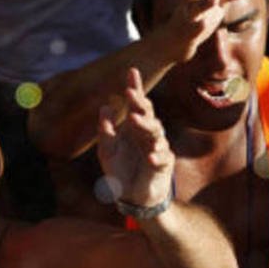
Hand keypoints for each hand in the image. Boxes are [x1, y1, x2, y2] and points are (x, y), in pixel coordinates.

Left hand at [97, 68, 174, 206]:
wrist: (132, 196)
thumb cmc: (120, 170)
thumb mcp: (107, 151)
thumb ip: (105, 131)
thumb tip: (104, 107)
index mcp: (134, 127)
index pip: (136, 104)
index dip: (134, 88)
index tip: (131, 71)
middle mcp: (147, 133)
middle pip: (147, 114)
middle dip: (139, 103)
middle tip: (130, 93)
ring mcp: (157, 147)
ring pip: (155, 133)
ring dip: (144, 126)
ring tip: (133, 119)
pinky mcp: (164, 165)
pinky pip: (162, 159)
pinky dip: (157, 157)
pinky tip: (150, 157)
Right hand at [163, 0, 241, 62]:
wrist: (172, 43)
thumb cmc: (194, 20)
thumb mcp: (212, 6)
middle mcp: (188, 2)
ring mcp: (186, 18)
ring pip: (194, 9)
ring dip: (203, 4)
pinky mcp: (187, 34)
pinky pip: (192, 30)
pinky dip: (197, 28)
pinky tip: (202, 25)